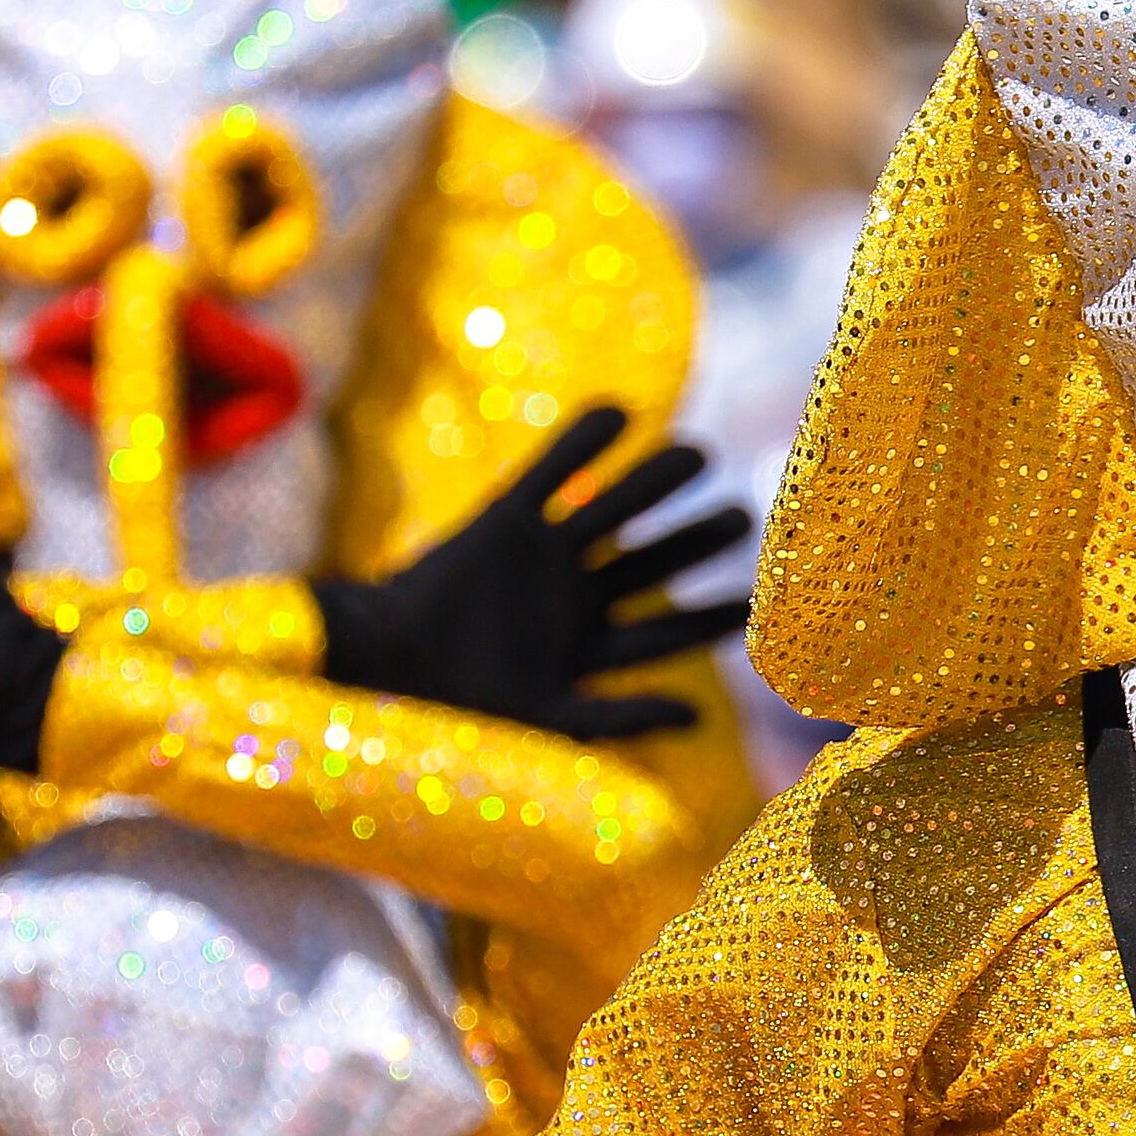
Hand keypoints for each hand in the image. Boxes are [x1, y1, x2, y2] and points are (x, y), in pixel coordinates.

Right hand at [311, 406, 748, 740]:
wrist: (382, 668)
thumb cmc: (459, 708)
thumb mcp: (552, 721)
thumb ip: (623, 718)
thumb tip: (698, 717)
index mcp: (586, 649)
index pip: (664, 631)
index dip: (708, 617)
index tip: (753, 603)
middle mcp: (571, 599)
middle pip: (649, 563)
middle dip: (694, 541)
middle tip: (742, 518)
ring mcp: (539, 558)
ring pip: (611, 512)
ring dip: (654, 483)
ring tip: (699, 455)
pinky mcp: (501, 521)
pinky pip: (548, 474)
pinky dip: (579, 443)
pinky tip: (620, 414)